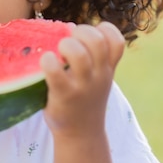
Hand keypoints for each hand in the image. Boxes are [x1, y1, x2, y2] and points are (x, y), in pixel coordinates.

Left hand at [40, 22, 124, 137]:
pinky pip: (55, 72)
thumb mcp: (95, 79)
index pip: (116, 42)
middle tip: (69, 39)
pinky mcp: (64, 95)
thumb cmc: (82, 100)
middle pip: (97, 42)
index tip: (89, 33)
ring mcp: (82, 86)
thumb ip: (90, 57)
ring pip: (79, 54)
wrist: (81, 136)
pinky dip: (48, 61)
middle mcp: (98, 76)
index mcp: (107, 69)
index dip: (104, 30)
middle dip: (82, 32)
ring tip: (57, 51)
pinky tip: (45, 61)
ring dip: (65, 45)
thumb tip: (68, 27)